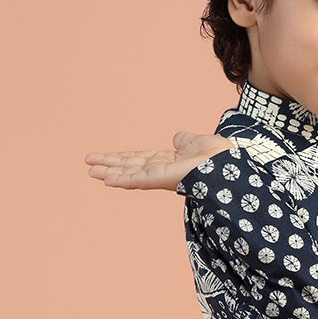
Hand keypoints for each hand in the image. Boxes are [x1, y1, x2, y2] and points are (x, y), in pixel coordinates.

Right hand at [84, 132, 234, 190]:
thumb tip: (177, 139)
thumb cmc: (220, 157)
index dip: (121, 159)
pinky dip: (123, 180)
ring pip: (130, 174)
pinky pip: (139, 180)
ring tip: (91, 172)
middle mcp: (162, 170)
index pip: (138, 160)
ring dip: (110, 172)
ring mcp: (161, 176)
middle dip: (109, 166)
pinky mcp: (163, 180)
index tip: (103, 160)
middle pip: (129, 166)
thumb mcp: (198, 142)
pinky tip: (107, 179)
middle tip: (88, 166)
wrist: (229, 166)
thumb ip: (184, 141)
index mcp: (168, 162)